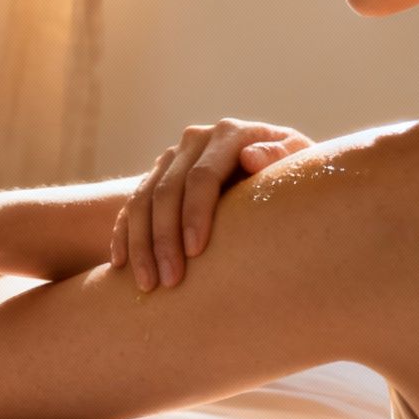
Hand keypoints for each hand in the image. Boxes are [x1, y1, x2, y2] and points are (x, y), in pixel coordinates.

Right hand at [112, 118, 313, 292]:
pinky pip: (129, 208)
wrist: (274, 169)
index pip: (202, 176)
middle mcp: (195, 140)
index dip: (195, 214)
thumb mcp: (298, 161)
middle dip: (163, 239)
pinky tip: (121, 266)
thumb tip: (250, 158)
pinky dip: (124, 237)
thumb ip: (280, 157)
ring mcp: (171, 158)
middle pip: (166, 192)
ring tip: (147, 284)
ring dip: (140, 245)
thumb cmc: (294, 174)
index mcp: (230, 133)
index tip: (195, 252)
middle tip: (168, 281)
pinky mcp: (156, 176)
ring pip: (141, 201)